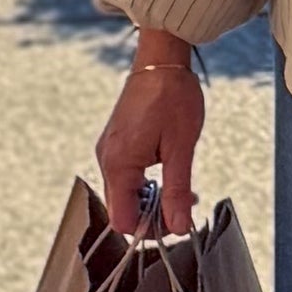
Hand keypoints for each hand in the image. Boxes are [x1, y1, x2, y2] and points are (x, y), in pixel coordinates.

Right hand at [96, 33, 206, 241]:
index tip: (176, 223)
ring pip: (125, 194)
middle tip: (185, 204)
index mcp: (119, 163)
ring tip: (182, 189)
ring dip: (151, 200)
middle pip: (122, 209)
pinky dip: (146, 184)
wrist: (161, 60)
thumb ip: (177, 190)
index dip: (149, 230)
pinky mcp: (116, 143)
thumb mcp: (181, 148)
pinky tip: (168, 173)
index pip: (123, 220)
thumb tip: (179, 225)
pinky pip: (126, 176)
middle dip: (153, 215)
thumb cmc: (172, 96)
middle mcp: (107, 159)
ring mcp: (109, 150)